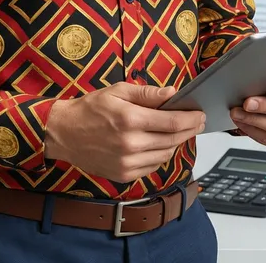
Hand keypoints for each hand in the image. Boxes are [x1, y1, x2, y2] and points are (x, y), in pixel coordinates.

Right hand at [44, 83, 204, 181]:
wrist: (65, 133)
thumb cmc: (91, 108)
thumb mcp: (117, 91)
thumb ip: (147, 94)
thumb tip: (172, 93)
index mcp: (130, 119)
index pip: (172, 122)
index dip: (191, 118)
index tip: (200, 114)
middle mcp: (131, 144)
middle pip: (172, 140)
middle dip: (189, 130)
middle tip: (198, 122)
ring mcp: (127, 162)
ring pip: (165, 155)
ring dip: (176, 143)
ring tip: (179, 131)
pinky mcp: (124, 175)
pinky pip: (152, 166)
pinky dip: (161, 155)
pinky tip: (160, 144)